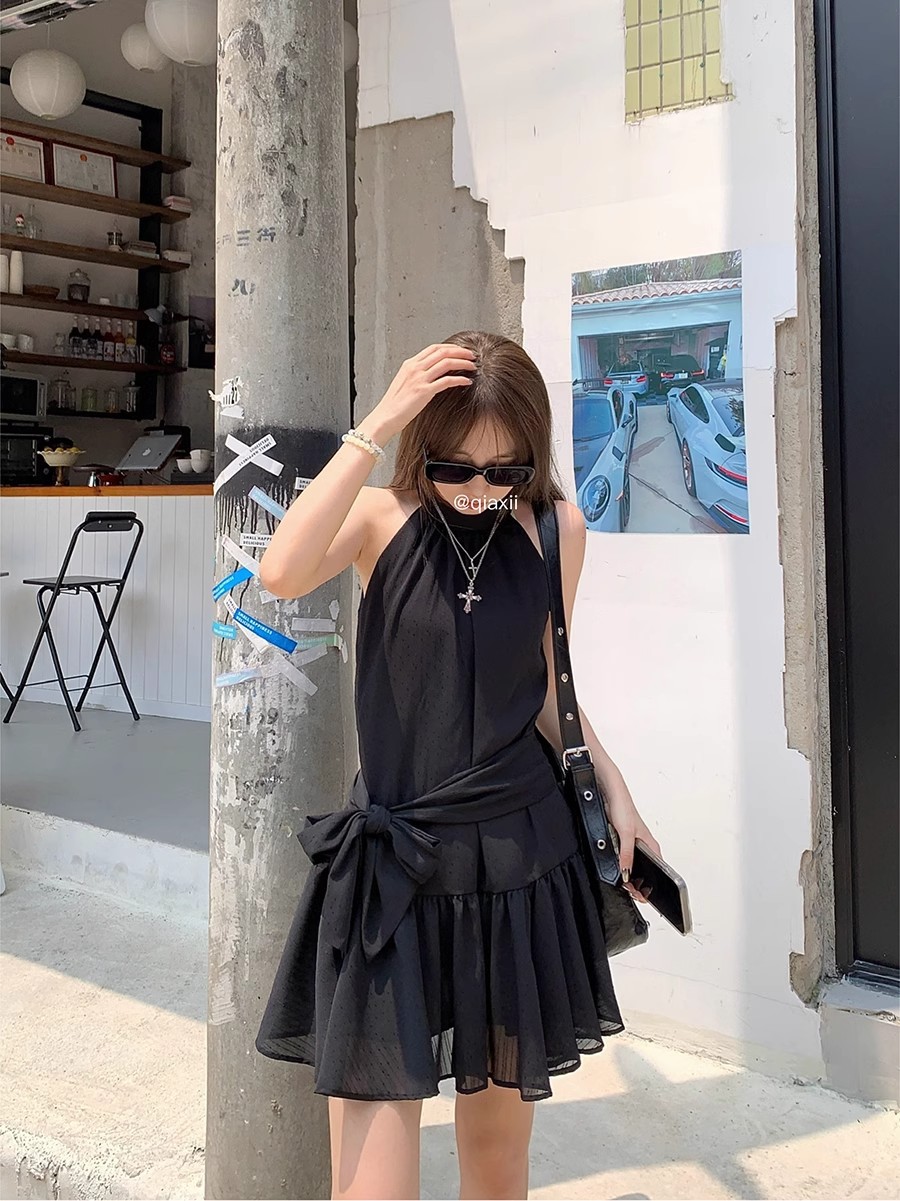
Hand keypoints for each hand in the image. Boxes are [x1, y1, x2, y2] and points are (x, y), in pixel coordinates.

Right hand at [370, 343, 475, 439]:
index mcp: (410, 364)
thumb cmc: (395, 404)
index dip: (450, 347)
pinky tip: (467, 381)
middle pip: (442, 352)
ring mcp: (419, 379)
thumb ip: (417, 375)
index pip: (434, 348)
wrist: (385, 417)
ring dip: (463, 363)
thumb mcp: (405, 383)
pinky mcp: (424, 391)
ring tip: (473, 366)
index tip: (461, 350)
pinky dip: (460, 379)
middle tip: (472, 355)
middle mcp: (415, 368)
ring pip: (447, 363)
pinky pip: (447, 381)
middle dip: (460, 351)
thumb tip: (432, 373)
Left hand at [604, 784, 661, 904]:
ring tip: (624, 884)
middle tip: (631, 892)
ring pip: (633, 865)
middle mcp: (644, 846)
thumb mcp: (626, 834)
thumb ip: (626, 854)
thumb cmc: (623, 807)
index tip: (644, 896)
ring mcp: (632, 844)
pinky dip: (621, 865)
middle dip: (639, 883)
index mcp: (651, 846)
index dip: (652, 885)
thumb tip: (626, 872)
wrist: (610, 793)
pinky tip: (617, 870)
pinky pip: (623, 858)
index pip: (658, 871)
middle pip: (645, 871)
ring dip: (629, 875)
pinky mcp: (622, 841)